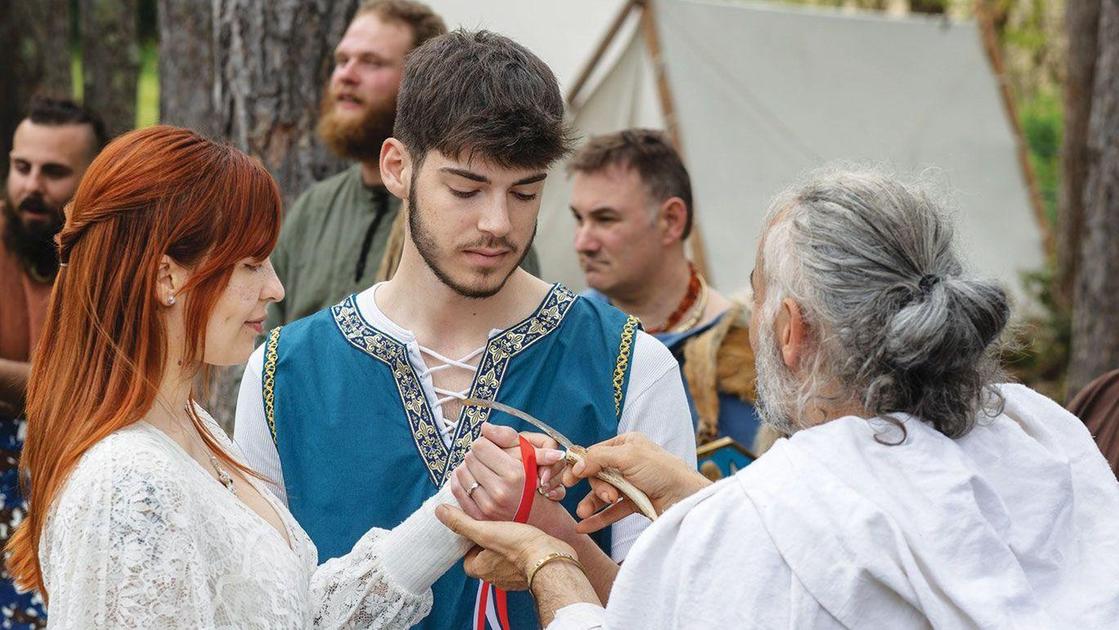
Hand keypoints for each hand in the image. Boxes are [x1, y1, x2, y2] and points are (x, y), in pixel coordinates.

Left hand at [436, 504, 574, 590]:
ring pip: (503, 562)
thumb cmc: (519, 546)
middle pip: (485, 559)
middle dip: (489, 545)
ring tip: (513, 530)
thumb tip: (440, 511)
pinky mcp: (529, 575)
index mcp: (480, 569)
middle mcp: (495, 578)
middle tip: (496, 527)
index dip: (472, 541)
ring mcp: (513, 579)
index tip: (479, 528)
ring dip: (506, 549)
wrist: (552, 560)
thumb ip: (462, 523)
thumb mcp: (486, 531)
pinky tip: (528, 539)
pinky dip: (521, 553)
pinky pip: (520, 563)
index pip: (468, 556)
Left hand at [451, 423, 564, 520]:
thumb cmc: (532, 481)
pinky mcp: (478, 517)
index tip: (490, 448)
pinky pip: (457, 490)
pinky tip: (469, 477)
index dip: (485, 443)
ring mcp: (488, 506)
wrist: (536, 516)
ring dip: (468, 467)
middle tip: (486, 459)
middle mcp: (500, 491)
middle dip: (477, 455)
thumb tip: (485, 427)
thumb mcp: (529, 455)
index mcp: (514, 473)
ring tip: (480, 469)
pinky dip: (459, 480)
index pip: (480, 445)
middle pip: (469, 457)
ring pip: (460, 472)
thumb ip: (507, 437)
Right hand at [561, 432, 710, 533]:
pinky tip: (584, 526)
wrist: (686, 498)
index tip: (567, 479)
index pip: (595, 453)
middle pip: (597, 474)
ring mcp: (630, 483)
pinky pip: (611, 511)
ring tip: (584, 514)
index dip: (580, 466)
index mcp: (626, 444)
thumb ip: (598, 458)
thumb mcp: (628, 457)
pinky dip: (598, 518)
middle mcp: (627, 462)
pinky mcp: (634, 502)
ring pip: (603, 494)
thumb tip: (574, 464)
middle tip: (605, 496)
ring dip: (592, 504)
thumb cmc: (662, 471)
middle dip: (596, 487)